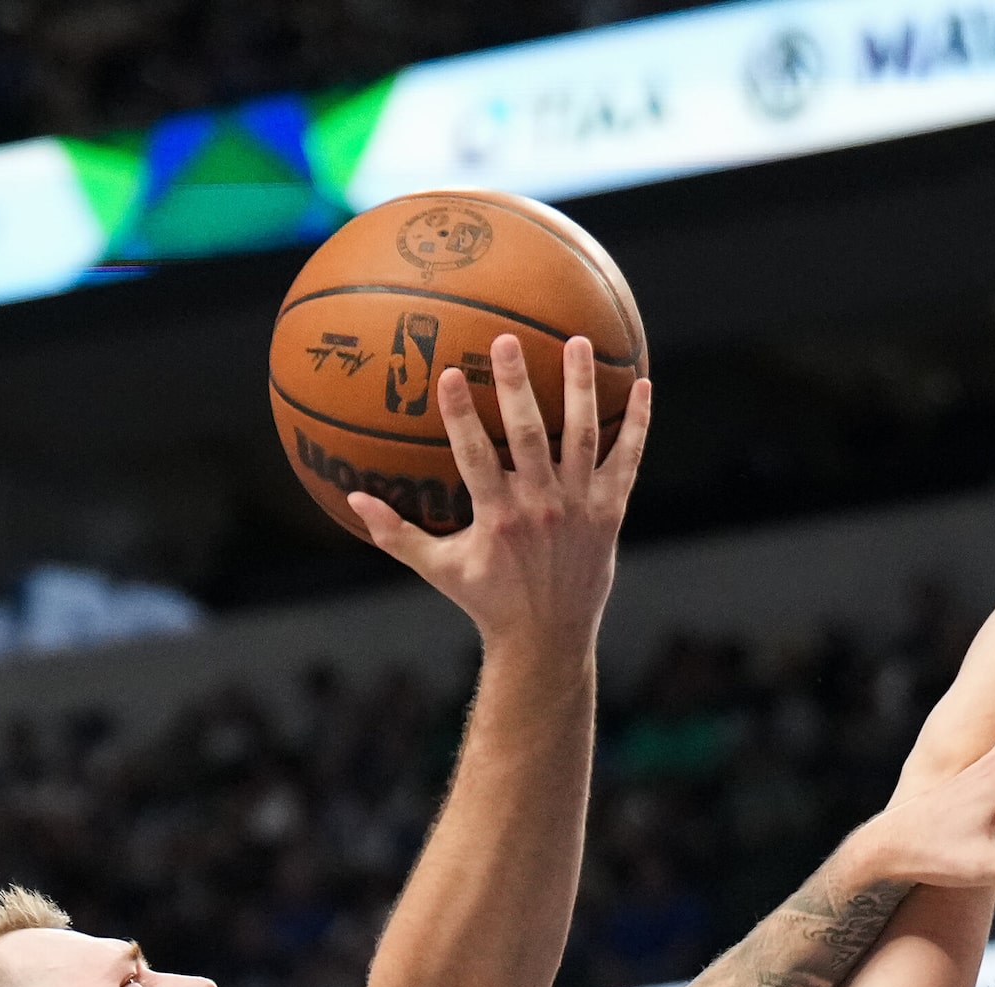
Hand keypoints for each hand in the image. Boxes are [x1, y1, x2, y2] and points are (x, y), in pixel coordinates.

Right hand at [348, 332, 651, 659]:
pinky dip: (638, 424)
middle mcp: (541, 507)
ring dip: (581, 388)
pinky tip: (643, 384)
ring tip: (577, 342)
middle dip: (517, 385)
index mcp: (498, 517)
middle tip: (506, 340)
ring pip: (583, 436)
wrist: (548, 637)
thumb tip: (351, 499)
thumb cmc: (488, 600)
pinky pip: (627, 460)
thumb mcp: (439, 569)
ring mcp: (580, 506)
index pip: (474, 455)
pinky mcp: (610, 511)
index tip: (450, 373)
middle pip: (530, 435)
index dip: (462, 414)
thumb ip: (395, 533)